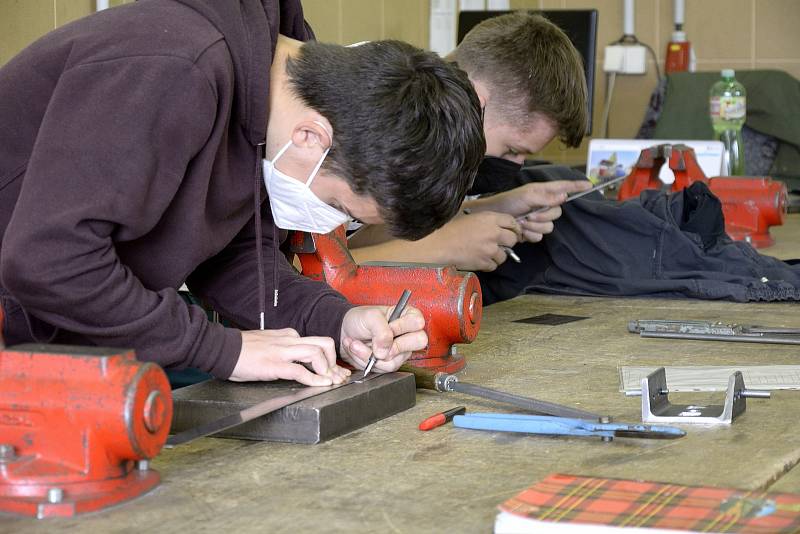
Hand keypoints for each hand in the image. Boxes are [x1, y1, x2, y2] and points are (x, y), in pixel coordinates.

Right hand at [230, 328, 350, 385]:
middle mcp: (289, 340)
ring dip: (328, 369)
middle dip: (335, 361)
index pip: (317, 342)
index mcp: (288, 335)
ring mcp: (283, 351)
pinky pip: (300, 370)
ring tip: (331, 382)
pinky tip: (321, 385)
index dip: (330, 357)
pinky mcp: (275, 364)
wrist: (222, 350)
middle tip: (336, 376)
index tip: (336, 370)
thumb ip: (284, 347)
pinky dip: (314, 379)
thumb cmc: (242, 350)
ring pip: (316, 353)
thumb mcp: (268, 343)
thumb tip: (296, 359)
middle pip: (324, 343)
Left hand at [339, 305, 426, 372]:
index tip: (388, 326)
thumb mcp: (369, 317)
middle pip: (418, 342)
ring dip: (370, 354)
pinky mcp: (390, 362)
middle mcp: (408, 334)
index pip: (418, 322)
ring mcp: (400, 350)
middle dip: (393, 345)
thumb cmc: (359, 319)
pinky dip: (366, 360)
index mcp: (407, 316)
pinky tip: (357, 350)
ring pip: (395, 360)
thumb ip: (381, 330)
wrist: (344, 332)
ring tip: (356, 344)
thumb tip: (385, 351)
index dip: (401, 326)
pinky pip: (384, 368)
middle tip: (377, 342)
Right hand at [421, 211, 521, 270]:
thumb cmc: (450, 229)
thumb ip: (487, 220)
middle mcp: (493, 233)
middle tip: (501, 244)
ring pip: (504, 255)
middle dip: (508, 242)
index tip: (513, 232)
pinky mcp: (484, 262)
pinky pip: (494, 265)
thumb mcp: (470, 217)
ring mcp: (490, 249)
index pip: (512, 222)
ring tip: (487, 253)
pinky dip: (489, 264)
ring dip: (498, 255)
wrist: (439, 245)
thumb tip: (498, 225)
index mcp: (489, 218)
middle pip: (512, 239)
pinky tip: (480, 260)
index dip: (514, 228)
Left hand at [468, 180, 591, 242]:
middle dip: (543, 216)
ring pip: (549, 227)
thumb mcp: (527, 196)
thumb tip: (564, 196)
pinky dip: (530, 234)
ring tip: (522, 221)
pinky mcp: (533, 231)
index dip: (576, 187)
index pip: (564, 187)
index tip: (589, 185)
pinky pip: (540, 236)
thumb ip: (546, 197)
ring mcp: (539, 219)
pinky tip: (521, 230)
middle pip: (558, 213)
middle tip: (530, 214)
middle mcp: (544, 205)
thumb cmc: (508, 202)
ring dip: (534, 226)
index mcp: (543, 192)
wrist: (493, 218)